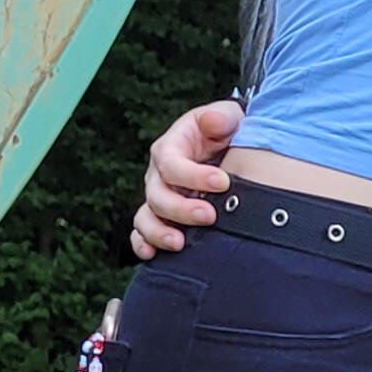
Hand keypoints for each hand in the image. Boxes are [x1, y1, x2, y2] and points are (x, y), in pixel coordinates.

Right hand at [132, 97, 236, 258]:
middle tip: (209, 215)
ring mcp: (158, 198)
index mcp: (171, 147)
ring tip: (179, 243)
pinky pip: (142, 233)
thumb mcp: (227, 116)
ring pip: (146, 217)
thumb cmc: (226, 132)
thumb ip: (222, 116)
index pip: (172, 163)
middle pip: (158, 195)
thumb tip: (216, 121)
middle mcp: (159, 174)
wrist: (229, 148)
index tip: (223, 183)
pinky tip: (152, 255)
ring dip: (159, 232)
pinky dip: (143, 245)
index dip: (194, 175)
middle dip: (182, 208)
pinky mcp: (161, 217)